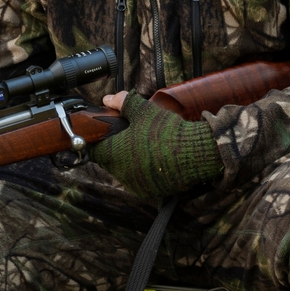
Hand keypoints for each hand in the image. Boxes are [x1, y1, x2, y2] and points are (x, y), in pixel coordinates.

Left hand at [91, 91, 223, 198]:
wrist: (194, 153)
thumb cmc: (165, 131)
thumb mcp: (142, 111)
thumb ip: (122, 103)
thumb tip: (107, 98)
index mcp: (113, 155)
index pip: (95, 151)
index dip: (99, 142)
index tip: (106, 135)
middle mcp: (121, 174)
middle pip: (109, 162)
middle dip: (115, 151)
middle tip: (127, 138)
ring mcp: (136, 185)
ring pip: (125, 172)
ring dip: (129, 162)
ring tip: (143, 148)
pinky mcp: (151, 192)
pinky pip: (140, 181)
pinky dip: (143, 172)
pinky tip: (154, 160)